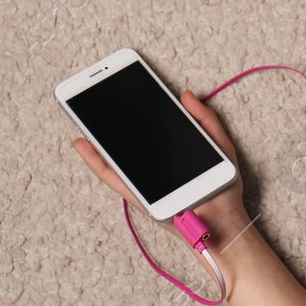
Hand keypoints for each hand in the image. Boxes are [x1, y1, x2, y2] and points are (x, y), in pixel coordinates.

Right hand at [71, 90, 255, 251]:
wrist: (222, 219)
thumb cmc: (223, 186)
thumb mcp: (220, 145)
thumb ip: (205, 119)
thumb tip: (186, 94)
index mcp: (171, 152)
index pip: (151, 126)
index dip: (137, 108)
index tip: (126, 86)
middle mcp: (154, 164)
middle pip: (129, 138)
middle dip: (112, 118)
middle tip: (97, 93)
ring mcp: (144, 179)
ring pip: (114, 154)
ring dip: (96, 135)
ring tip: (81, 113)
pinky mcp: (137, 195)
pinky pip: (112, 176)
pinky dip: (94, 161)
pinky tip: (82, 144)